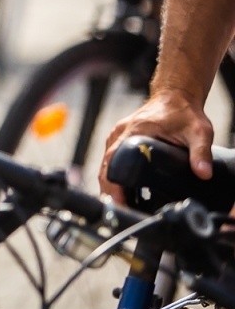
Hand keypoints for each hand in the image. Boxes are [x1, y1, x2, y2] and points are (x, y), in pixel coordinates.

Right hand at [99, 89, 213, 199]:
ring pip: (106, 165)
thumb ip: (201, 153)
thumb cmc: (184, 111)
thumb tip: (203, 173)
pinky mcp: (121, 139)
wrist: (175, 96)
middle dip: (109, 191)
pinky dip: (113, 176)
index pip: (113, 162)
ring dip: (110, 185)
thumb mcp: (198, 132)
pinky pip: (111, 160)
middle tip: (121, 212)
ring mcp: (118, 137)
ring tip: (122, 206)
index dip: (113, 185)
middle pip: (105, 168)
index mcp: (132, 132)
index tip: (119, 202)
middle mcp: (119, 135)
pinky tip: (123, 191)